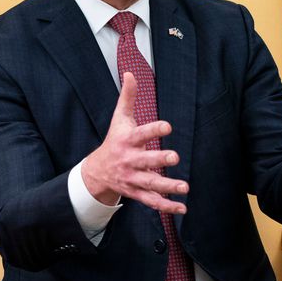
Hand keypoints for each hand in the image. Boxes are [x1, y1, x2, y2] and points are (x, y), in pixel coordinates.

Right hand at [80, 72, 188, 213]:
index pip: (140, 134)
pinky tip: (182, 208)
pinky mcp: (137, 193)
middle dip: (159, 160)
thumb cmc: (115, 141)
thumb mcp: (119, 119)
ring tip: (184, 187)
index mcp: (127, 141)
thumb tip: (131, 72)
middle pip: (145, 161)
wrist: (97, 172)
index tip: (167, 126)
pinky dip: (167, 206)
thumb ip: (128, 97)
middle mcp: (130, 161)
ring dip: (167, 187)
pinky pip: (152, 202)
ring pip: (150, 184)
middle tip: (174, 157)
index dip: (153, 130)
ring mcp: (133, 178)